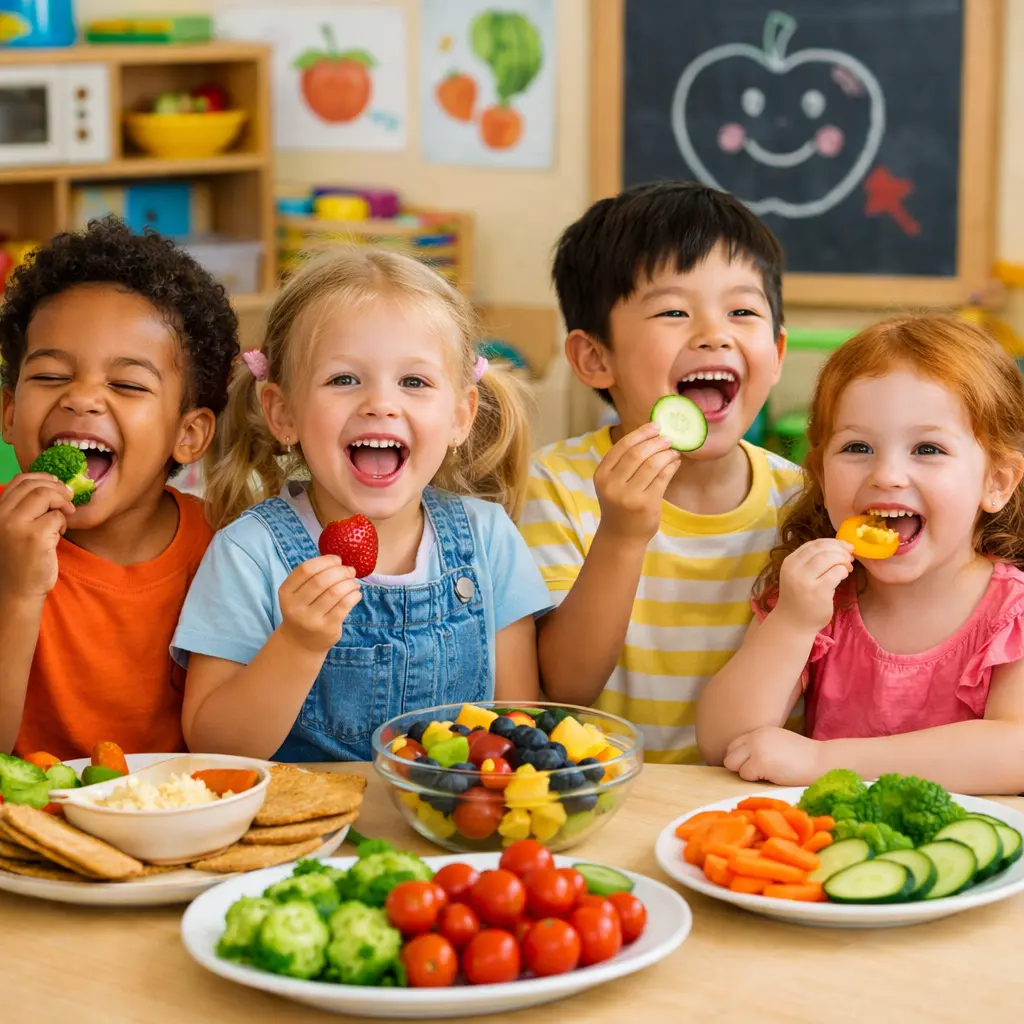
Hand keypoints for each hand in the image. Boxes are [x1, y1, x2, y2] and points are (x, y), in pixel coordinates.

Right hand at [0, 473, 74, 600]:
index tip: (57, 484)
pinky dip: (64, 523)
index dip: (43, 478)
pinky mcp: (34, 536)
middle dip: (57, 489)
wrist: (18, 589)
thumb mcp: (16, 528)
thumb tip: (52, 484)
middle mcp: (2, 515)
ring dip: (61, 504)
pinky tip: (59, 535)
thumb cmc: (21, 559)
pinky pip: (57, 516)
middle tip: (69, 499)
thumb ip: (25, 508)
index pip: (20, 481)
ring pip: (46, 496)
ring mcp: (16, 525)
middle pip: (35, 486)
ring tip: (63, 519)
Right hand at [277, 556, 361, 653]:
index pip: (306, 569)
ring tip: (354, 582)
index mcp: (286, 592)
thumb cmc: (303, 610)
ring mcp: (311, 619)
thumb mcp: (297, 594)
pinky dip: (354, 595)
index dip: (325, 561)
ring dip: (349, 583)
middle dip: (340, 571)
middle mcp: (295, 606)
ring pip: (335, 592)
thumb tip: (338, 561)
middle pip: (321, 580)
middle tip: (350, 570)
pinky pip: (345, 606)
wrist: (300, 643)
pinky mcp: (327, 628)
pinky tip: (355, 594)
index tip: (337, 560)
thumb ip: (311, 577)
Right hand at [594, 422, 679, 541]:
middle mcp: (612, 485)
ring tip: (673, 450)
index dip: (640, 433)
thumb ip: (624, 462)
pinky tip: (675, 462)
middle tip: (668, 438)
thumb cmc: (619, 505)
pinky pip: (663, 477)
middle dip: (655, 442)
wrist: (621, 536)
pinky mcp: (647, 504)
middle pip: (637, 453)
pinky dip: (671, 466)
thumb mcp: (612, 483)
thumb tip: (651, 434)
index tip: (655, 426)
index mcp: (601, 475)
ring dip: (666, 453)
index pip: (622, 447)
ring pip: (652, 464)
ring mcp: (629, 496)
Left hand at [723, 727, 823, 784]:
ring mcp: (756, 748)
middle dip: (739, 766)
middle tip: (758, 773)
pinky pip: (745, 775)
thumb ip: (762, 747)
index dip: (740, 758)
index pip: (734, 744)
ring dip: (746, 773)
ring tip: (766, 773)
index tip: (751, 767)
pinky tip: (772, 776)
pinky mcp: (759, 762)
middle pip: (729, 754)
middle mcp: (755, 736)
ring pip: (733, 765)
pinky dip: (755, 780)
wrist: (823, 761)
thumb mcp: (780, 744)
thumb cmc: (806, 758)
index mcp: (760, 732)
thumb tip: (745, 760)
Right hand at [773, 538, 853, 634]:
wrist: (793, 623)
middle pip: (822, 549)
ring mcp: (805, 581)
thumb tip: (837, 547)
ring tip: (848, 566)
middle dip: (840, 550)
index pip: (813, 544)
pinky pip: (836, 573)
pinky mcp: (818, 592)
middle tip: (850, 556)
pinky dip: (843, 571)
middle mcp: (795, 569)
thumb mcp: (797, 575)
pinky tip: (844, 575)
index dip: (832, 542)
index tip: (845, 546)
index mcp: (790, 562)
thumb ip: (810, 561)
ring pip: (830, 558)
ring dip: (843, 560)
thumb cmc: (799, 597)